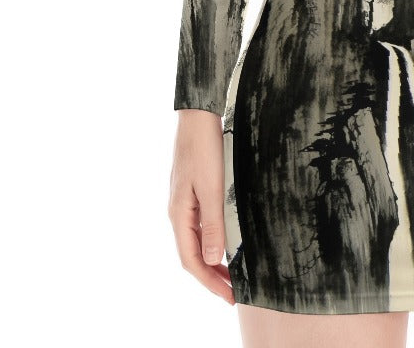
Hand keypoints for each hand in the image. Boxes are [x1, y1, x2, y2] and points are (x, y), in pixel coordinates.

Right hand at [168, 109, 233, 303]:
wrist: (199, 116)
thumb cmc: (205, 148)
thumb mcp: (212, 187)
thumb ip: (213, 224)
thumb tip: (215, 259)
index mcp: (179, 215)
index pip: (191, 260)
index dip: (210, 282)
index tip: (229, 297)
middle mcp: (178, 212)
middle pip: (193, 254)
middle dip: (212, 276)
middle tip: (235, 291)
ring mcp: (184, 202)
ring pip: (196, 241)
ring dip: (213, 260)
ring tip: (233, 273)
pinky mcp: (192, 191)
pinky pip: (200, 226)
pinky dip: (213, 240)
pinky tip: (226, 242)